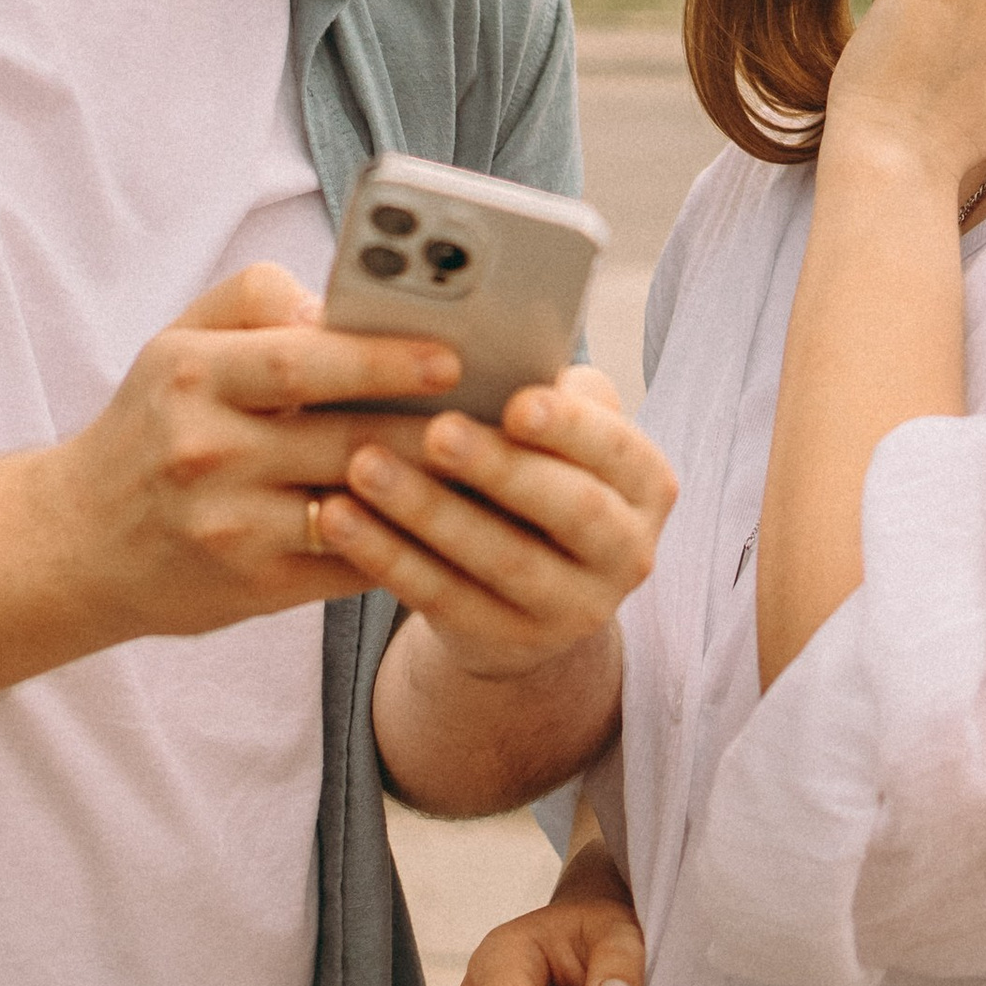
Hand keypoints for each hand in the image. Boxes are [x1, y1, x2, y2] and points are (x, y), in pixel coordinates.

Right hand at [61, 264, 459, 641]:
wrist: (78, 543)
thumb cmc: (151, 423)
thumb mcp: (178, 341)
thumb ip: (255, 299)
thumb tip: (339, 304)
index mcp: (192, 376)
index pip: (300, 360)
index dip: (382, 358)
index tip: (453, 354)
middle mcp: (207, 452)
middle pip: (344, 439)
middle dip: (431, 429)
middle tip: (504, 413)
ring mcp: (230, 527)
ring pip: (358, 507)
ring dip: (432, 489)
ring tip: (494, 463)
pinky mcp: (253, 588)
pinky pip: (351, 564)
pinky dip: (405, 542)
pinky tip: (451, 521)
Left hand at [314, 366, 676, 681]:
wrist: (528, 589)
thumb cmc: (537, 472)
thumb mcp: (561, 436)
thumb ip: (546, 390)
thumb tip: (497, 343)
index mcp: (645, 484)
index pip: (617, 449)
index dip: (570, 426)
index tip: (515, 402)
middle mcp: (626, 551)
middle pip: (569, 509)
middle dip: (499, 468)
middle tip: (435, 431)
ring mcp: (573, 608)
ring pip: (499, 559)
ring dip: (427, 511)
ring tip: (364, 465)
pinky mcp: (508, 641)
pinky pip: (442, 597)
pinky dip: (387, 556)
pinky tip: (340, 518)